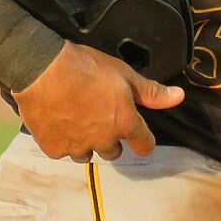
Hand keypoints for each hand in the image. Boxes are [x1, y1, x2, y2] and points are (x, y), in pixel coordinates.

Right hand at [11, 41, 183, 162]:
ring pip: (88, 154)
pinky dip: (63, 140)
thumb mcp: (123, 73)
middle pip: (114, 151)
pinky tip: (58, 120)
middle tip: (97, 114)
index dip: (142, 140)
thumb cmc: (86, 66)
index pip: (144, 145)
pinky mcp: (55, 149)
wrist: (41, 69)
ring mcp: (78, 147)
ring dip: (86, 142)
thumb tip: (178, 97)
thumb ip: (151, 91)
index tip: (136, 133)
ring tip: (76, 118)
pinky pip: (64, 151)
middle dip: (109, 137)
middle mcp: (104, 140)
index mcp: (124, 122)